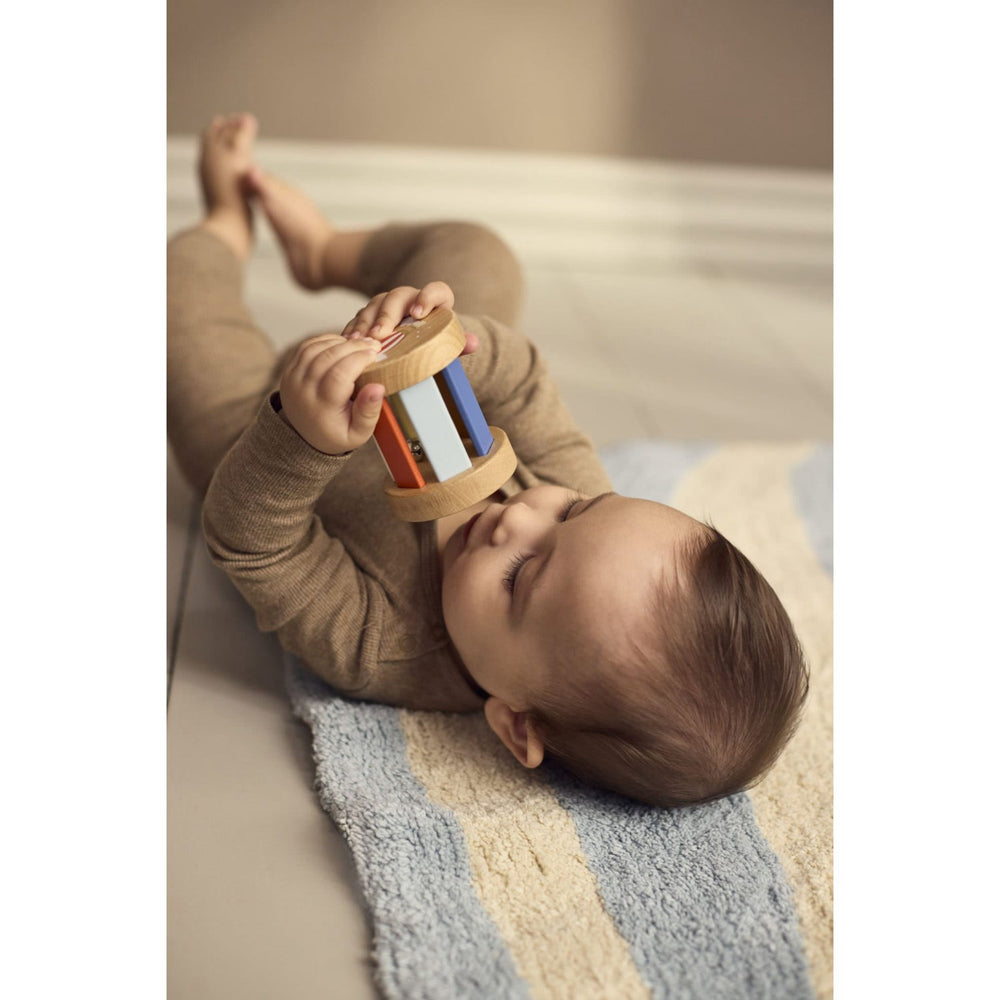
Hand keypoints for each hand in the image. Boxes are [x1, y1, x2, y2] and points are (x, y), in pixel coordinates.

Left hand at [278, 334, 384, 454]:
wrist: (307, 436)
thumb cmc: (337, 433)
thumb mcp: (359, 433)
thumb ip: (369, 412)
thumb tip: (378, 388)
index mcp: (322, 408)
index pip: (338, 375)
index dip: (358, 359)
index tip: (375, 355)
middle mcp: (303, 392)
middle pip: (327, 358)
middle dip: (353, 347)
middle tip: (373, 345)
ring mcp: (293, 379)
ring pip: (315, 348)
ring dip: (340, 341)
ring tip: (359, 344)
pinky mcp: (290, 370)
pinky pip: (307, 347)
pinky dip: (326, 340)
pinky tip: (342, 344)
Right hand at [342, 281, 478, 355]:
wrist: (416, 347)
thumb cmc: (434, 346)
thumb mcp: (445, 346)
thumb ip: (458, 344)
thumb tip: (474, 343)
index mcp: (435, 303)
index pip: (437, 291)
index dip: (428, 297)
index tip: (418, 314)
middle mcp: (410, 299)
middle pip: (397, 297)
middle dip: (387, 315)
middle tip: (380, 334)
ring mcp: (388, 305)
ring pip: (375, 305)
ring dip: (366, 322)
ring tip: (360, 340)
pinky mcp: (370, 315)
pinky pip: (359, 317)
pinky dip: (353, 329)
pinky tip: (348, 342)